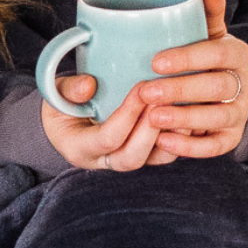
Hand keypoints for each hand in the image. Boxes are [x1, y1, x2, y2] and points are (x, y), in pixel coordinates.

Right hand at [41, 75, 181, 170]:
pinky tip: (192, 113)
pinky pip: (166, 153)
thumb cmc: (61, 105)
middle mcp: (103, 162)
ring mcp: (124, 161)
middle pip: (133, 157)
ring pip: (154, 159)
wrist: (65, 123)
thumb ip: (68, 89)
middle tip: (166, 99)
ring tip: (186, 107)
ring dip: (173, 135)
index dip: (127, 115)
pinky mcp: (142, 155)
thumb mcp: (55, 94)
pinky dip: (181, 136)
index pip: (108, 138)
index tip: (141, 88)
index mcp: (79, 148)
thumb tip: (88, 85)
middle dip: (152, 129)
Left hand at [138, 0, 247, 157]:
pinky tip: (164, 142)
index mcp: (238, 54)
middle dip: (180, 90)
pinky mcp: (232, 137)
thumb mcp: (207, 33)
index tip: (155, 61)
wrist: (222, 88)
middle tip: (145, 91)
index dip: (188, 58)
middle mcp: (245, 85)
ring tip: (153, 118)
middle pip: (216, 89)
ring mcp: (241, 113)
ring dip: (185, 119)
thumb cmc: (205, 57)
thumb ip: (205, 12)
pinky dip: (191, 147)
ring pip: (217, 119)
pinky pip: (216, 147)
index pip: (216, 54)